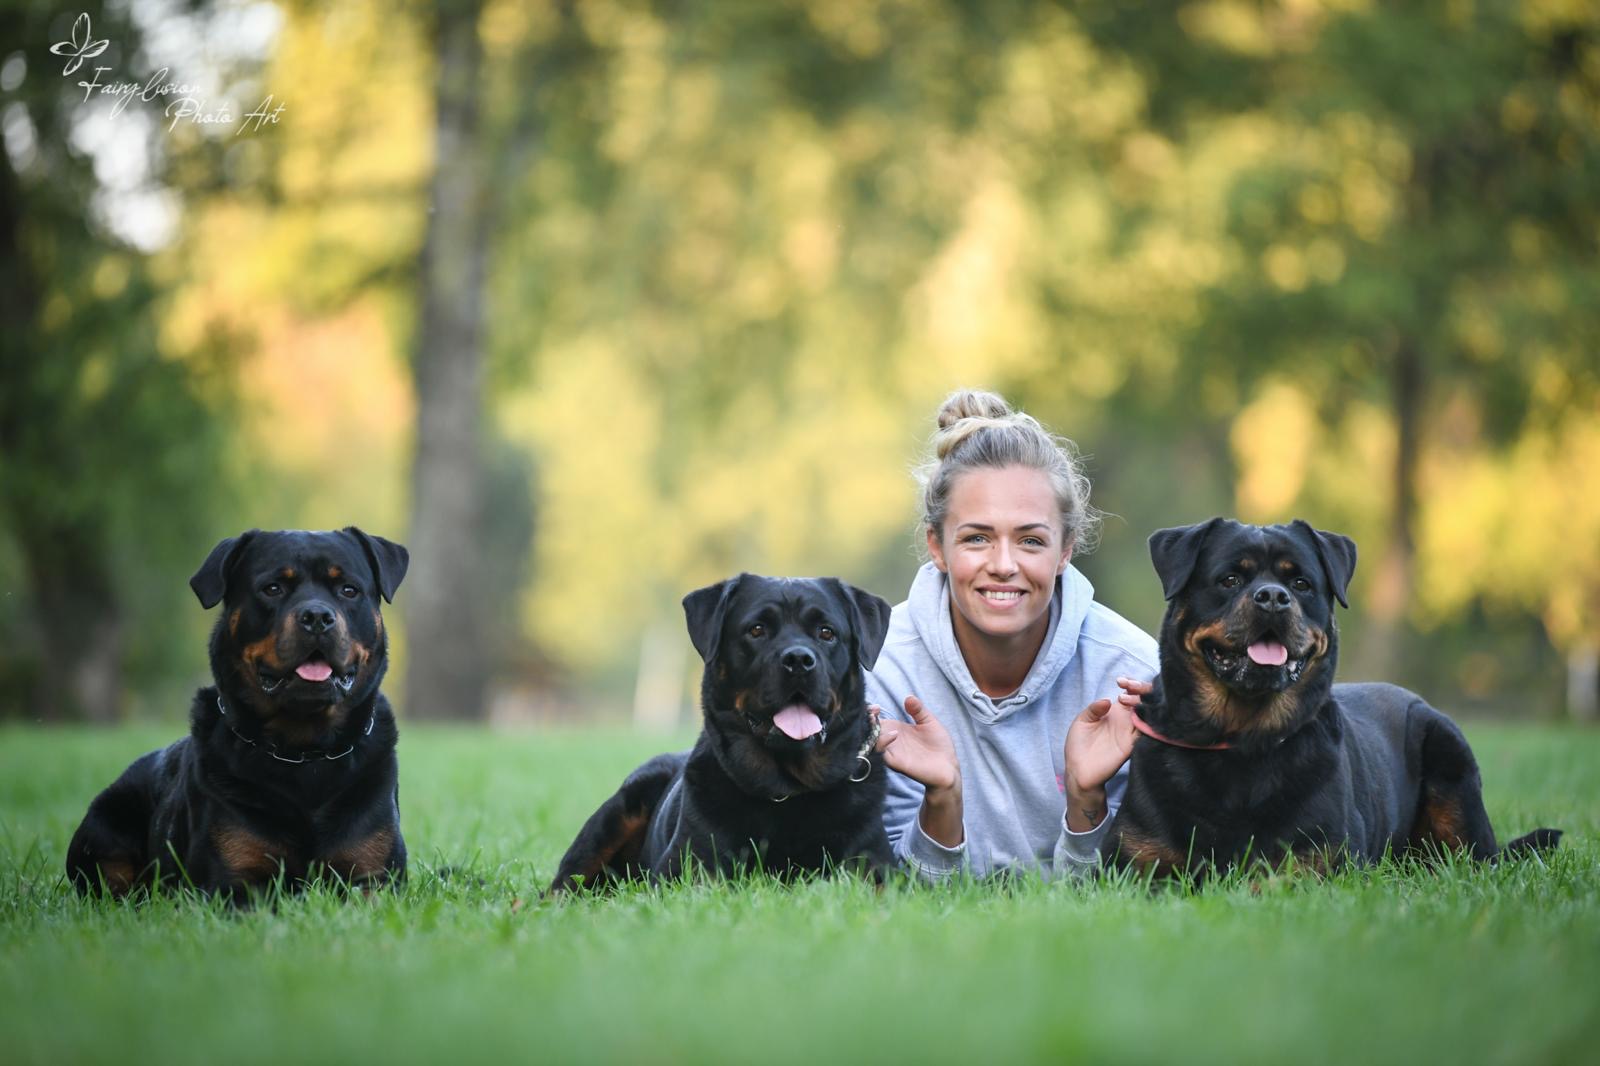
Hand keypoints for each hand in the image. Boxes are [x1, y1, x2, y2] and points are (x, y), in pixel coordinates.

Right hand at [874, 695, 963, 847]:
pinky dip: (882, 744)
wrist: (948, 767)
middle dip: (867, 721)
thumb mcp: (929, 722)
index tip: (875, 707)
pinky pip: (881, 755)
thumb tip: (908, 697)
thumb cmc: (939, 745)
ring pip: (871, 743)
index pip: (876, 721)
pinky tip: (893, 736)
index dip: (871, 713)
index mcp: (895, 730)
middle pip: (869, 731)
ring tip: (878, 722)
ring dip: (871, 732)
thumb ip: (918, 710)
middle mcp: (890, 742)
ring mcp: (892, 752)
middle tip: (872, 713)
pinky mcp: (896, 763)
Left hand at [1062, 676, 1149, 830]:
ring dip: (1143, 703)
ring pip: (1147, 713)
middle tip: (1129, 686)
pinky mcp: (1131, 746)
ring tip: (1129, 699)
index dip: (1131, 684)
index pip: (1130, 694)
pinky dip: (1147, 722)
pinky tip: (1140, 713)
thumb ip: (1093, 709)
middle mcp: (1126, 721)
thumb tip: (1108, 700)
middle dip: (1141, 689)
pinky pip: (1146, 733)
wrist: (1078, 770)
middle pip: (1143, 701)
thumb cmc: (1078, 746)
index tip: (1121, 681)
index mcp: (1114, 712)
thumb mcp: (1082, 721)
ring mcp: (1130, 733)